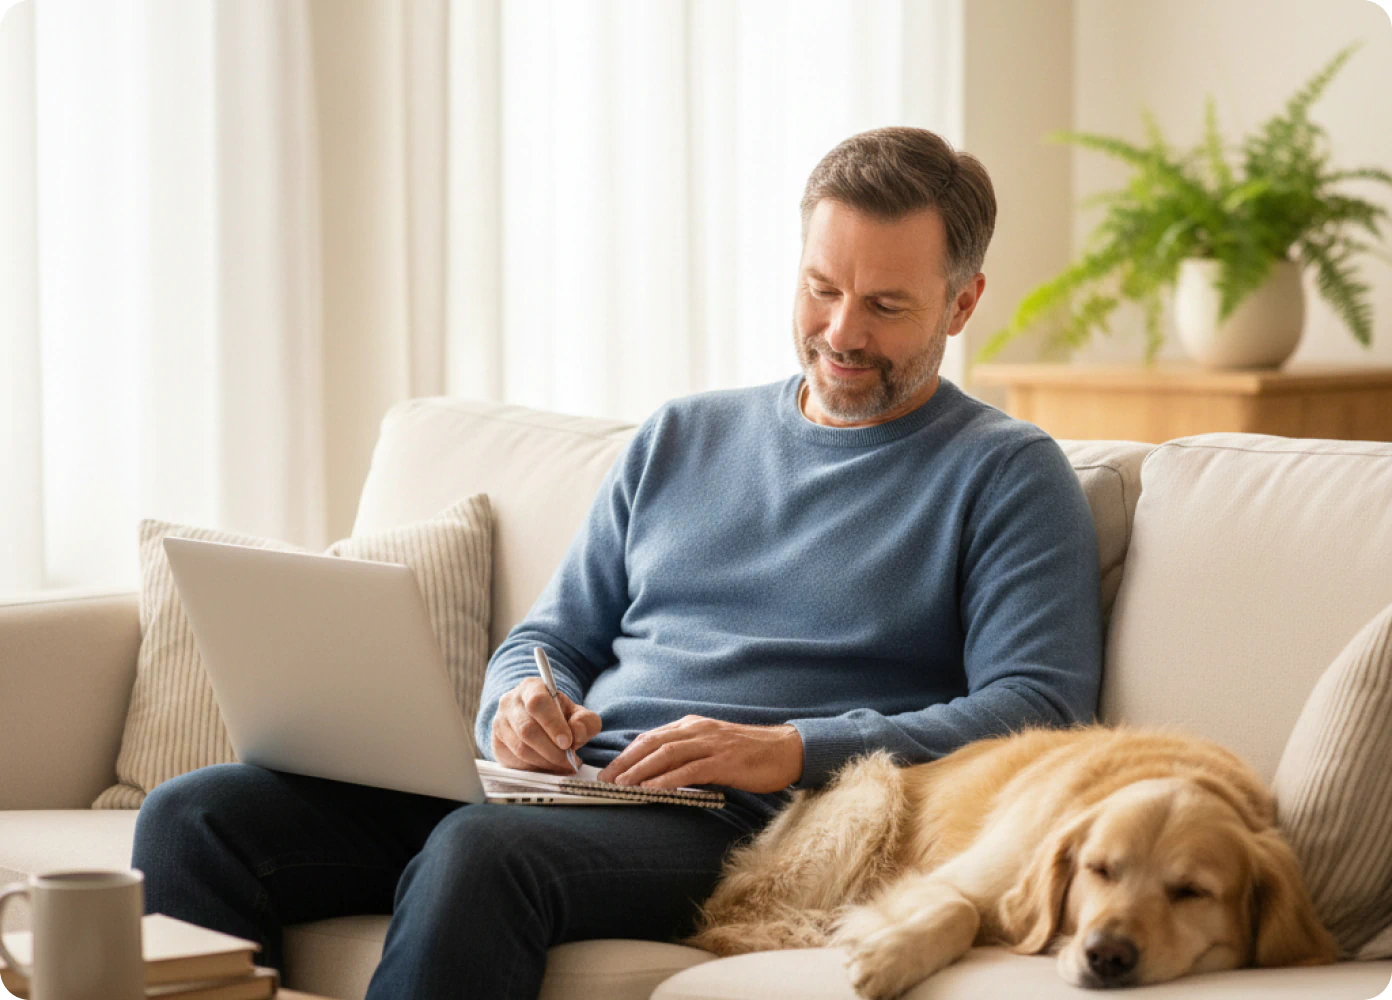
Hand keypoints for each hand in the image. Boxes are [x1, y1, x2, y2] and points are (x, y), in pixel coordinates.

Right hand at [491, 677, 601, 773]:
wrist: (539, 722)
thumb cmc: (560, 716)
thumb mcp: (578, 714)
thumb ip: (585, 721)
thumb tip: (576, 732)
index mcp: (531, 688)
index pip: (537, 702)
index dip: (553, 724)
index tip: (567, 742)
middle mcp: (510, 702)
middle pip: (527, 729)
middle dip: (552, 750)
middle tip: (569, 760)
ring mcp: (500, 723)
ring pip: (520, 748)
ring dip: (545, 762)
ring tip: (562, 765)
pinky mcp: (496, 743)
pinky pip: (514, 761)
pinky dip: (534, 768)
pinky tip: (548, 767)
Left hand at [595, 716, 803, 792]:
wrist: (785, 750)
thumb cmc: (749, 753)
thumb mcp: (712, 747)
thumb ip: (688, 754)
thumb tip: (659, 772)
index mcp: (692, 725)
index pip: (651, 737)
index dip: (627, 754)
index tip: (608, 770)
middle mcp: (697, 730)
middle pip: (652, 743)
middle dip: (624, 762)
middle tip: (604, 780)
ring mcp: (710, 744)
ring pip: (666, 754)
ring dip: (639, 771)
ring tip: (620, 785)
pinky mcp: (723, 761)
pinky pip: (689, 770)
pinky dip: (666, 780)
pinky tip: (651, 790)